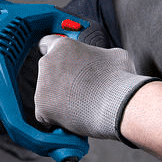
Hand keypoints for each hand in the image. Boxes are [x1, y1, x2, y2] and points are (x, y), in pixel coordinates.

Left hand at [35, 34, 157, 141]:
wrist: (120, 106)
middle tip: (80, 89)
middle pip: (48, 72)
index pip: (47, 44)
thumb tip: (102, 61)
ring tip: (82, 104)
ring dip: (60, 99)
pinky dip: (57, 118)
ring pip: (47, 94)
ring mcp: (42, 85)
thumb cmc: (120, 80)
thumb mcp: (114, 56)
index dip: (55, 54)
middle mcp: (48, 62)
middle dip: (61, 81)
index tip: (59, 62)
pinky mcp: (41, 107)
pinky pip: (47, 114)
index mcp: (63, 46)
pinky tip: (76, 116)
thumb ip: (98, 55)